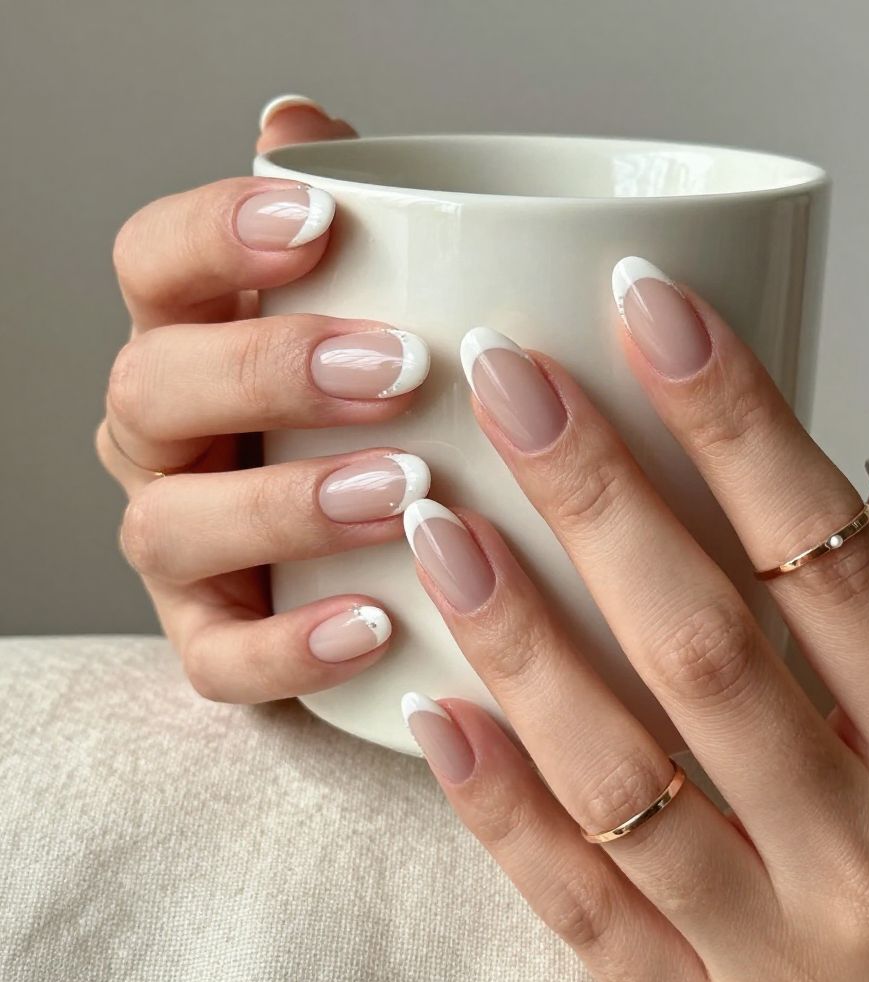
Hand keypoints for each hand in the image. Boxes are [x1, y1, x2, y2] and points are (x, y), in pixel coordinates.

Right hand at [97, 97, 431, 700]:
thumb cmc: (384, 416)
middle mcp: (166, 441)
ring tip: (405, 493)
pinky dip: (291, 646)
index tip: (322, 225)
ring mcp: (181, 547)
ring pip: (173, 525)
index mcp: (195, 341)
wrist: (385, 550)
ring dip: (286, 505)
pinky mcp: (213, 638)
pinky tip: (378, 625)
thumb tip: (303, 125)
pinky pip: (219, 659)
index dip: (219, 234)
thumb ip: (350, 229)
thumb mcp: (377, 317)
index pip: (155, 264)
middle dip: (271, 373)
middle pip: (155, 387)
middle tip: (400, 371)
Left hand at [400, 263, 868, 981]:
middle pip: (702, 639)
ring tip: (436, 519)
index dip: (733, 417)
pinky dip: (506, 818)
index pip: (822, 553)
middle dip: (596, 494)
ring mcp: (779, 950)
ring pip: (620, 772)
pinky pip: (589, 919)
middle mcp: (865, 849)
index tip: (651, 308)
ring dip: (518, 637)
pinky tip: (434, 718)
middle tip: (509, 377)